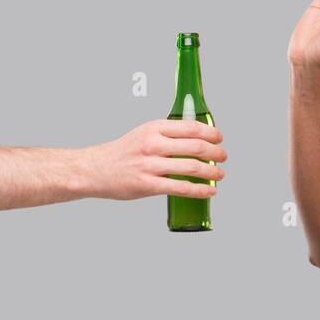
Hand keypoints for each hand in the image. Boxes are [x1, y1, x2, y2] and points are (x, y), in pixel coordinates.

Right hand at [84, 119, 226, 200]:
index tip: (219, 138)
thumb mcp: (144, 133)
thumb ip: (167, 134)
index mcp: (154, 128)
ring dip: (212, 172)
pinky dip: (200, 190)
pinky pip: (181, 187)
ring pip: (192, 167)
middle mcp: (153, 144)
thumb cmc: (123, 152)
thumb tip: (197, 138)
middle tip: (223, 157)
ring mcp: (150, 165)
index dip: (211, 133)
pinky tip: (209, 191)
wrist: (96, 169)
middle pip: (196, 146)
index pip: (191, 127)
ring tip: (219, 174)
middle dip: (216, 152)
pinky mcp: (148, 185)